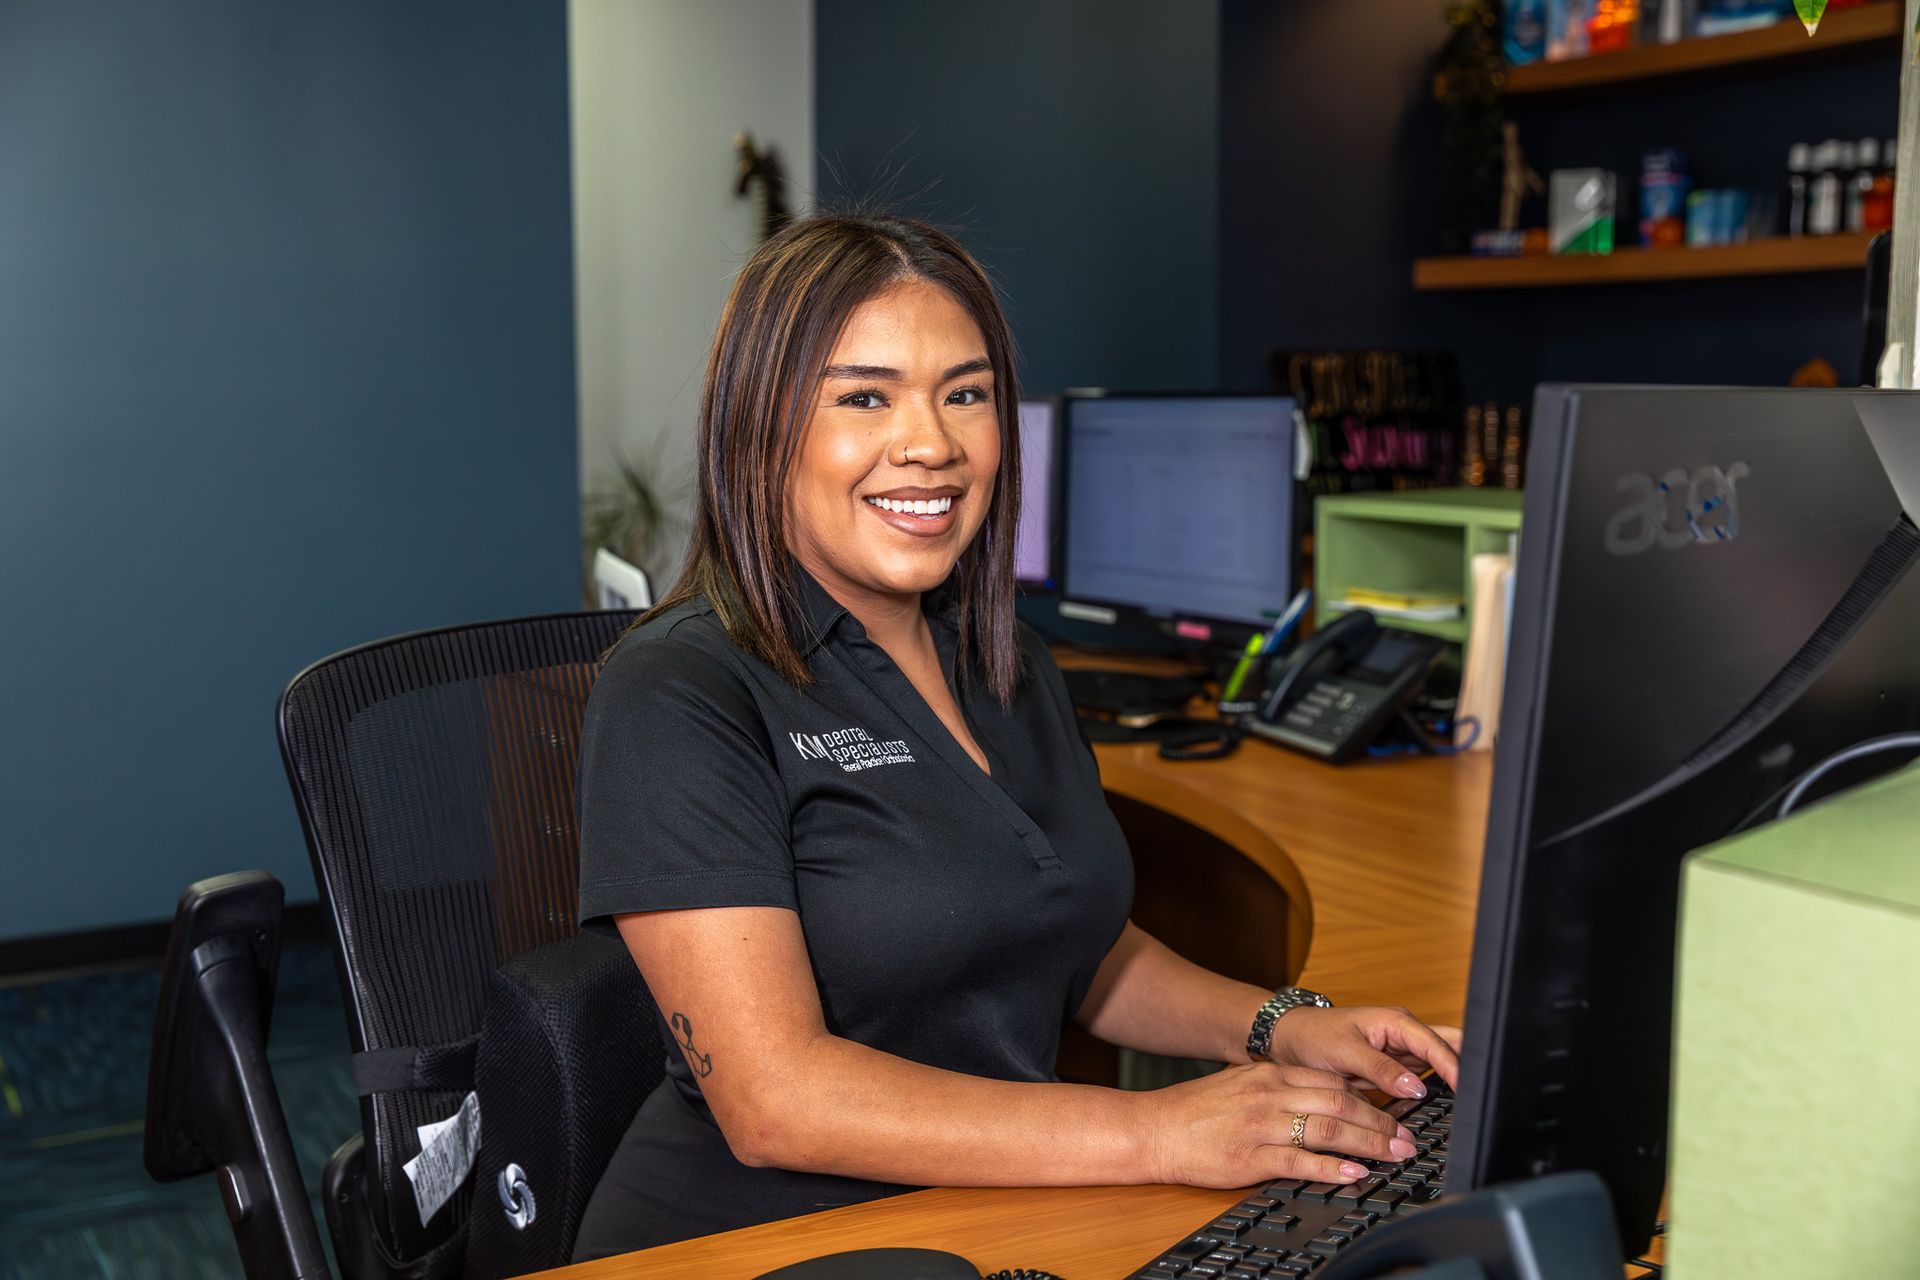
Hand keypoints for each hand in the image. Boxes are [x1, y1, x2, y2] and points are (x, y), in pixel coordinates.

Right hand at [1144, 1062, 1420, 1188]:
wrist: (1155, 1128)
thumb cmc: (1196, 1110)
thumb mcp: (1242, 1084)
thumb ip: (1281, 1088)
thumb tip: (1324, 1099)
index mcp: (1270, 1075)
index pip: (1333, 1082)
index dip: (1371, 1097)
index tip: (1395, 1112)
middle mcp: (1270, 1095)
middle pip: (1341, 1104)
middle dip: (1381, 1121)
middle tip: (1407, 1137)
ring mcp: (1262, 1126)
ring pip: (1329, 1130)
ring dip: (1369, 1144)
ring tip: (1394, 1154)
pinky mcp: (1251, 1157)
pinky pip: (1301, 1162)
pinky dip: (1333, 1168)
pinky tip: (1354, 1173)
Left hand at [1267, 1006, 1461, 1099]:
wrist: (1291, 1040)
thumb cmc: (1314, 1037)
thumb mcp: (1345, 1052)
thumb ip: (1381, 1069)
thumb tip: (1416, 1086)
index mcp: (1397, 1022)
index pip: (1438, 1044)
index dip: (1456, 1068)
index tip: (1470, 1092)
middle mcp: (1405, 1034)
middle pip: (1449, 1047)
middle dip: (1466, 1068)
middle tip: (1478, 1098)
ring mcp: (1403, 1051)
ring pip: (1440, 1066)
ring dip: (1452, 1082)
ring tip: (1467, 1107)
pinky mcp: (1395, 1069)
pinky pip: (1423, 1080)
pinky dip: (1433, 1092)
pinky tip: (1442, 1107)